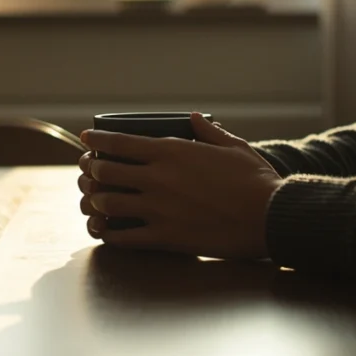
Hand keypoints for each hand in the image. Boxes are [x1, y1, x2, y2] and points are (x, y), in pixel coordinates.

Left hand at [77, 113, 282, 259]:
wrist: (270, 217)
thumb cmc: (255, 180)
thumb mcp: (232, 145)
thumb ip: (207, 131)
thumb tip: (193, 118)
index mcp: (172, 152)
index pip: (119, 142)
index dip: (96, 140)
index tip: (85, 139)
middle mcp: (158, 179)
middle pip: (106, 171)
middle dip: (91, 169)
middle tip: (88, 170)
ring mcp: (159, 210)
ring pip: (108, 204)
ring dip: (95, 200)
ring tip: (94, 199)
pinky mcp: (165, 238)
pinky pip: (124, 237)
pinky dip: (109, 233)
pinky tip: (105, 230)